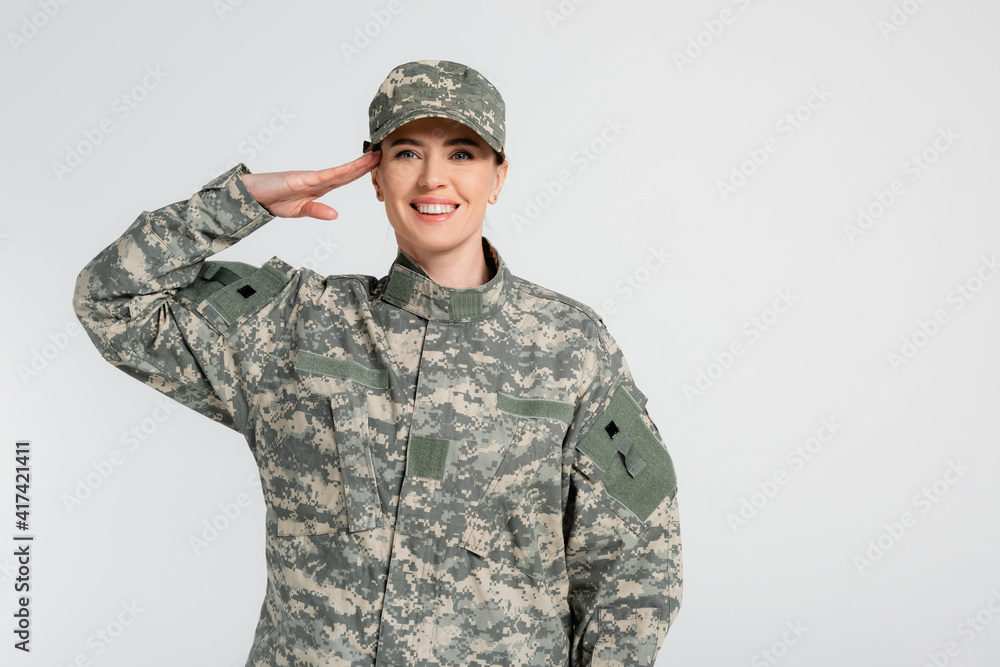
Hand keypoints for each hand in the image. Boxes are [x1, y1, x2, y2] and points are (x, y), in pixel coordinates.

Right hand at [238, 151, 380, 219]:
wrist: (252, 196)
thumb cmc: (272, 200)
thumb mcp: (298, 211)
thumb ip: (317, 211)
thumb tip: (335, 215)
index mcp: (319, 187)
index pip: (345, 179)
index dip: (361, 172)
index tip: (376, 166)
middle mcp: (317, 180)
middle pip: (346, 172)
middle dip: (365, 164)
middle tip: (382, 154)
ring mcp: (310, 178)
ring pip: (339, 171)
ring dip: (357, 165)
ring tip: (373, 156)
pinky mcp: (301, 178)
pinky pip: (324, 176)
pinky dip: (339, 173)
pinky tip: (352, 169)